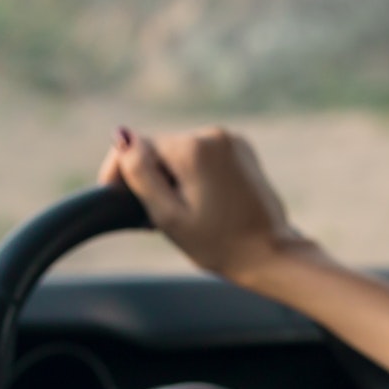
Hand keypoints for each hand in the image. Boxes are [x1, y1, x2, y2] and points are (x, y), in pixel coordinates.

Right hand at [97, 125, 317, 286]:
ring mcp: (233, 140)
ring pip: (182, 154)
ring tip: (182, 214)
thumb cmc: (219, 244)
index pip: (138, 147)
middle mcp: (215, 135)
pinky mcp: (243, 151)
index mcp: (194, 148)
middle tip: (154, 219)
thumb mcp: (168, 216)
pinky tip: (201, 204)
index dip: (122, 172)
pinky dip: (196, 175)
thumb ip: (141, 174)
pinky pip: (204, 156)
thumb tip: (122, 137)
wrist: (271, 254)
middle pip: (162, 150)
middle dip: (153, 178)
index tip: (116, 198)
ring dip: (174, 178)